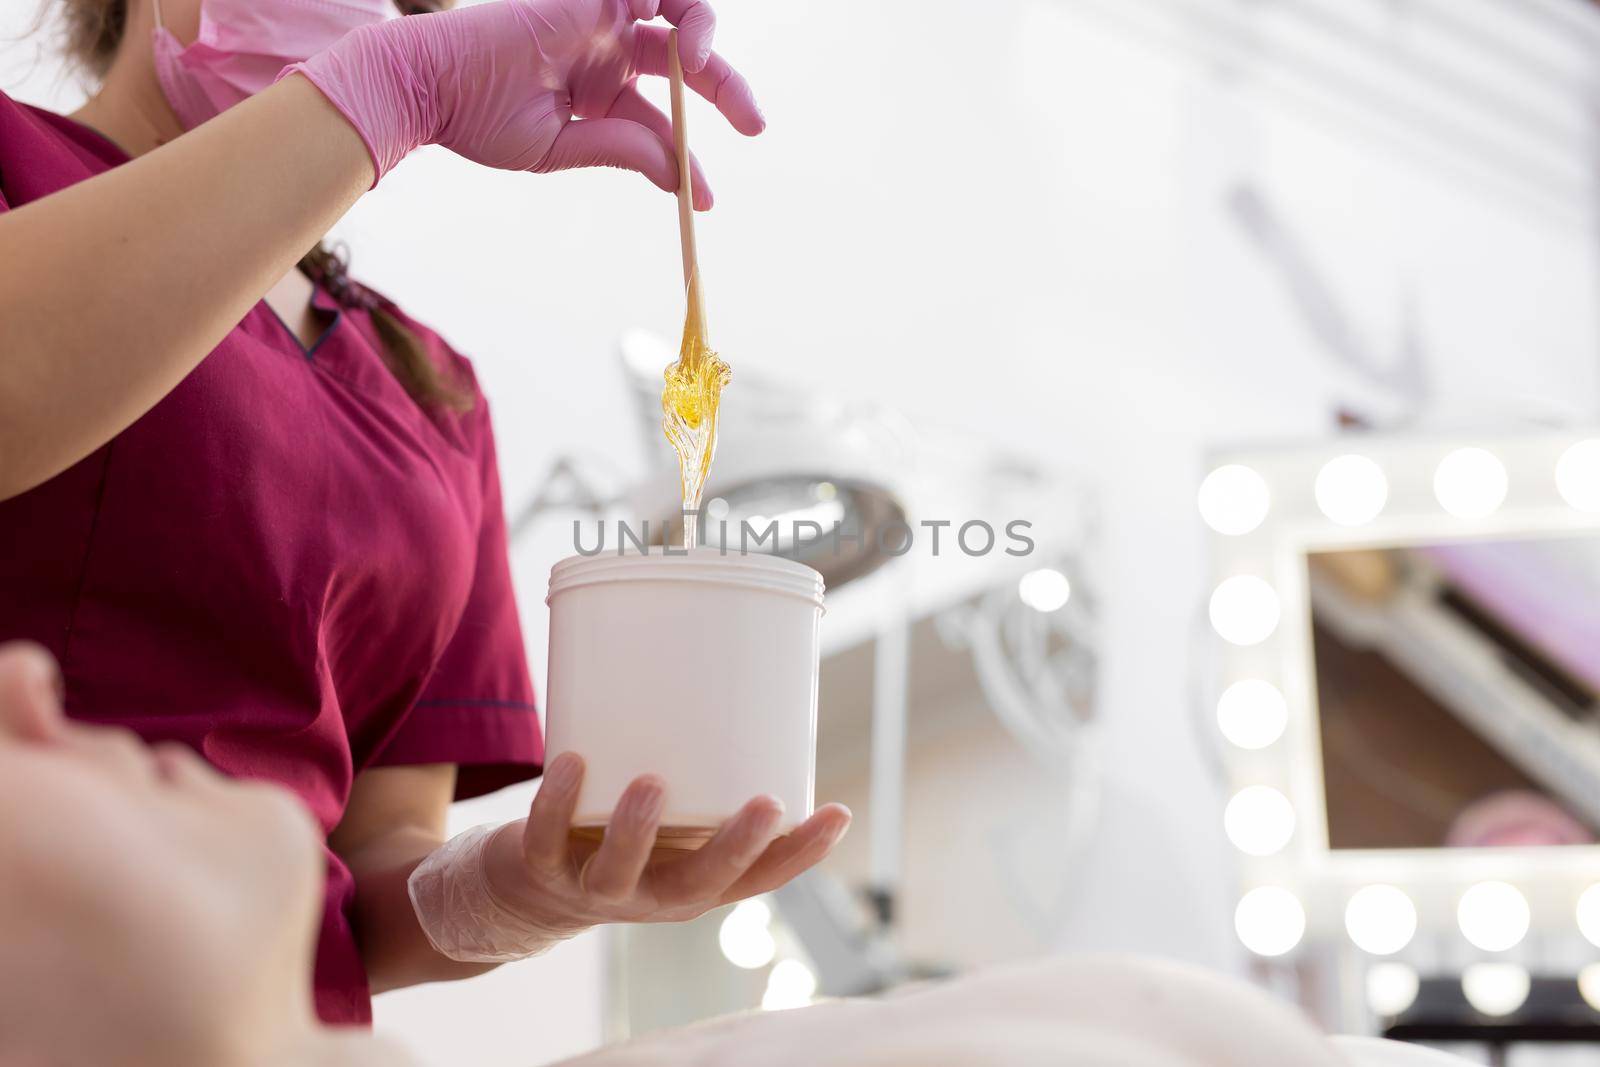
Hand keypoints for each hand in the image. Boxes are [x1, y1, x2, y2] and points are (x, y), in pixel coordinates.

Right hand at [285, 0, 762, 200]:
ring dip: (708, 44)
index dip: (691, 156)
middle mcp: (606, 49)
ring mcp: (603, 15)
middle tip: (755, 126)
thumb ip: (624, 149)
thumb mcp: (562, 147)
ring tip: (707, 73)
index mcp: (597, 90)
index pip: (663, 117)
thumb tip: (682, 176)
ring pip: (681, 16)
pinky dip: (681, 10)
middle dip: (727, 90)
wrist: (428, 84)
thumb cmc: (479, 119)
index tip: (708, 200)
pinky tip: (686, 42)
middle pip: (685, 63)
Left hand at [481, 752, 850, 937]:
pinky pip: (546, 838)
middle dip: (735, 848)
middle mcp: (652, 896)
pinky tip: (571, 759)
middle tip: (768, 805)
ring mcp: (594, 887)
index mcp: (693, 883)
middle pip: (700, 885)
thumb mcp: (666, 819)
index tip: (839, 813)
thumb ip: (699, 776)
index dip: (801, 854)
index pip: (758, 880)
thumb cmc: (613, 837)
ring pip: (619, 872)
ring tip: (653, 783)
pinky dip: (556, 800)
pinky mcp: (539, 867)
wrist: (519, 893)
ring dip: (637, 831)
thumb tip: (741, 685)